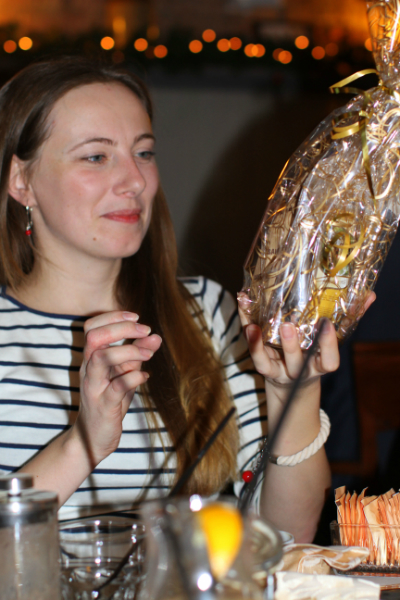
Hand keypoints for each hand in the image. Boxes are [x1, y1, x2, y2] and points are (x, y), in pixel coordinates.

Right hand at [75, 311, 161, 465]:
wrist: (93, 438)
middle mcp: (88, 369)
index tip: (137, 317)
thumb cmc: (109, 401)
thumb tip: (155, 336)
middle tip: (145, 330)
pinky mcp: (104, 406)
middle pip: (94, 337)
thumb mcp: (125, 374)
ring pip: (102, 358)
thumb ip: (137, 354)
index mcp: (91, 358)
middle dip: (122, 328)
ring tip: (148, 354)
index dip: (113, 316)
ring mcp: (94, 387)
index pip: (92, 326)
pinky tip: (145, 377)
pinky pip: (117, 387)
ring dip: (129, 351)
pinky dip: (135, 377)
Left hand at [237, 292, 375, 393]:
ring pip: (265, 363)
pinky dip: (246, 335)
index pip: (328, 361)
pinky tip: (244, 318)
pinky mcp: (261, 366)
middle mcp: (298, 370)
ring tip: (254, 325)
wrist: (291, 384)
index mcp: (319, 364)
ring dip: (258, 344)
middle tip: (288, 325)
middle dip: (291, 346)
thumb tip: (370, 295)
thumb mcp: (330, 342)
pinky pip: (250, 353)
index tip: (327, 325)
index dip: (327, 345)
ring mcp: (277, 370)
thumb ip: (350, 319)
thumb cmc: (314, 353)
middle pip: (295, 362)